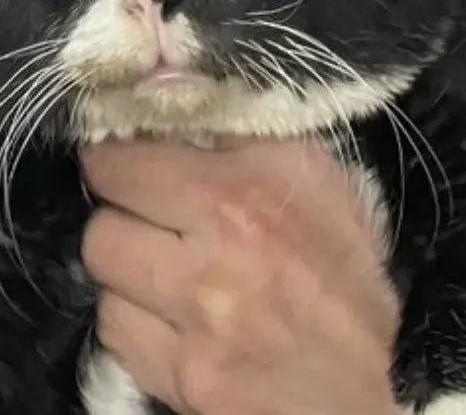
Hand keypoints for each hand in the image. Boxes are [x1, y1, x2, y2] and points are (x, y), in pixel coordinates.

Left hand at [82, 138, 399, 414]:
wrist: (361, 397)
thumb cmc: (342, 280)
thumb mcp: (317, 182)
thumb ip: (245, 128)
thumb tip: (168, 82)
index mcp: (252, 186)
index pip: (134, 149)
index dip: (121, 152)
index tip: (126, 154)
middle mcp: (222, 242)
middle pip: (106, 204)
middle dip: (118, 204)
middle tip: (142, 210)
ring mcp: (198, 314)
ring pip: (104, 262)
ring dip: (123, 263)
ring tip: (158, 266)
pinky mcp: (180, 374)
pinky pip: (114, 326)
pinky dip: (131, 318)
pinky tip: (166, 317)